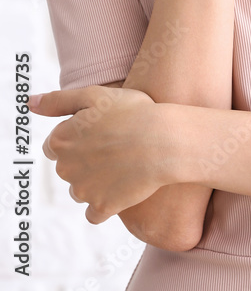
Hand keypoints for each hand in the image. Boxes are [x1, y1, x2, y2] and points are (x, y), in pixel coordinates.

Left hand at [30, 85, 172, 224]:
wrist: (164, 141)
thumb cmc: (133, 112)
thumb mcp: (95, 94)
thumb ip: (59, 100)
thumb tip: (31, 104)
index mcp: (60, 139)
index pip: (55, 144)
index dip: (78, 136)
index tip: (101, 131)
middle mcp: (65, 168)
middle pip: (68, 167)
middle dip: (85, 159)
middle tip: (114, 145)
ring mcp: (83, 190)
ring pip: (81, 189)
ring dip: (95, 180)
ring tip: (122, 164)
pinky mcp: (102, 207)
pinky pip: (96, 211)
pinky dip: (106, 203)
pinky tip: (122, 186)